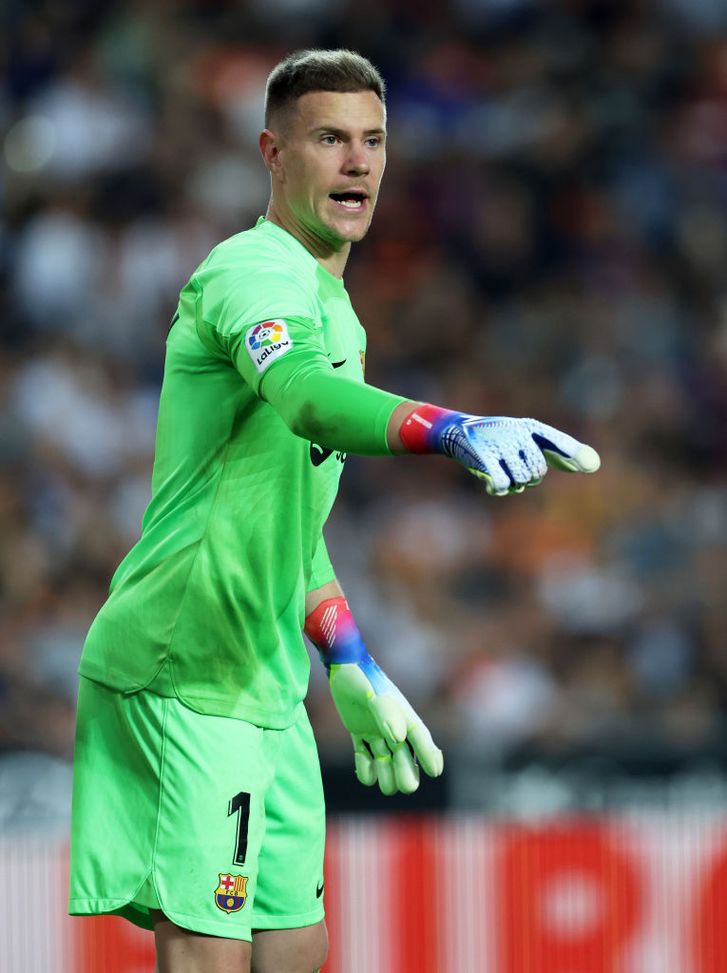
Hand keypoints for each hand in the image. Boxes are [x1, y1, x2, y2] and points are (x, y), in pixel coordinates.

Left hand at [327, 657, 443, 795]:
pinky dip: (365, 768)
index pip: (421, 739)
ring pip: (386, 763)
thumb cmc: (362, 678)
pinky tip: (364, 765)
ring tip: (381, 780)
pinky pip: (365, 758)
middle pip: (405, 759)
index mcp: (403, 716)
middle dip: (407, 774)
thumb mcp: (374, 694)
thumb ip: (387, 715)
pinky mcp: (360, 734)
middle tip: (405, 787)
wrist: (342, 669)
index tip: (435, 772)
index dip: (429, 755)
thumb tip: (399, 738)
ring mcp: (376, 732)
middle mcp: (393, 727)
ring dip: (386, 776)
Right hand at [441, 415, 600, 495]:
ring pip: (520, 480)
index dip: (572, 453)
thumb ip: (556, 452)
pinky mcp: (485, 456)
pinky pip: (502, 483)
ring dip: (512, 484)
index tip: (590, 464)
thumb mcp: (524, 439)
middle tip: (515, 472)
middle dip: (528, 478)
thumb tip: (592, 463)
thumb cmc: (498, 439)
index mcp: (530, 427)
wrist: (459, 431)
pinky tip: (491, 485)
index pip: (557, 441)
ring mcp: (501, 444)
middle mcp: (518, 433)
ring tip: (501, 473)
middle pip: (538, 471)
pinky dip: (498, 488)